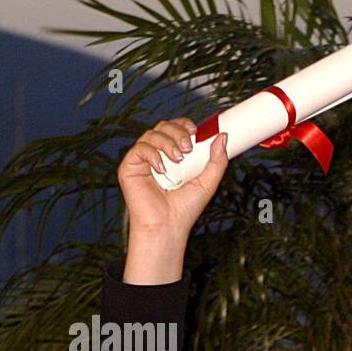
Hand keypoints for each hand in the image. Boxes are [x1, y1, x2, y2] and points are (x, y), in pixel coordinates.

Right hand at [116, 118, 229, 281]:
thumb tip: (223, 138)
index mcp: (173, 156)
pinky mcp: (129, 167)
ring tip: (178, 158)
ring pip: (151, 135)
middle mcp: (157, 155)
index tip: (195, 130)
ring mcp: (142, 161)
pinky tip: (162, 168)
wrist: (168, 226)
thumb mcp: (208, 183)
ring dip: (167, 142)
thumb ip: (217, 162)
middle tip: (188, 148)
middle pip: (163, 127)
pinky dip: (152, 154)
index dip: (183, 124)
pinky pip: (138, 149)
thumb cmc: (185, 209)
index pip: (175, 129)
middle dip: (177, 132)